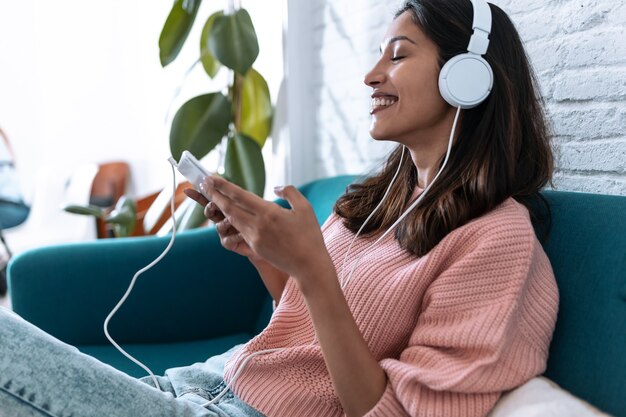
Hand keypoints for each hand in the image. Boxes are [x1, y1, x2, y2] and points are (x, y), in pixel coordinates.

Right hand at [184, 188, 260, 261]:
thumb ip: (232, 194)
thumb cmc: (257, 220)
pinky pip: (227, 239)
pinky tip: (242, 235)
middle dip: (210, 207)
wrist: (263, 241)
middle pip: (209, 210)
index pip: (209, 197)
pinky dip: (234, 236)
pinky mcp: (229, 243)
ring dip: (225, 222)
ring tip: (234, 221)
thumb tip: (216, 180)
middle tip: (213, 204)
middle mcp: (222, 217)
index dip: (198, 194)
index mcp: (225, 206)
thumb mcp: (247, 204)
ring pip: (218, 225)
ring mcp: (224, 231)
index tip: (187, 190)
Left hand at [200, 176, 334, 291]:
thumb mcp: (304, 207)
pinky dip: (232, 221)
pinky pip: (239, 232)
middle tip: (204, 183)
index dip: (223, 186)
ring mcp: (254, 238)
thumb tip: (276, 188)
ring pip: (232, 220)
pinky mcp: (254, 248)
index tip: (211, 178)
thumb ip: (289, 192)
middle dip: (215, 195)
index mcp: (269, 212)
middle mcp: (257, 225)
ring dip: (220, 207)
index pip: (240, 196)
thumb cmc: (310, 235)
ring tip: (212, 197)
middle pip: (229, 207)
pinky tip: (228, 215)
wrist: (309, 265)